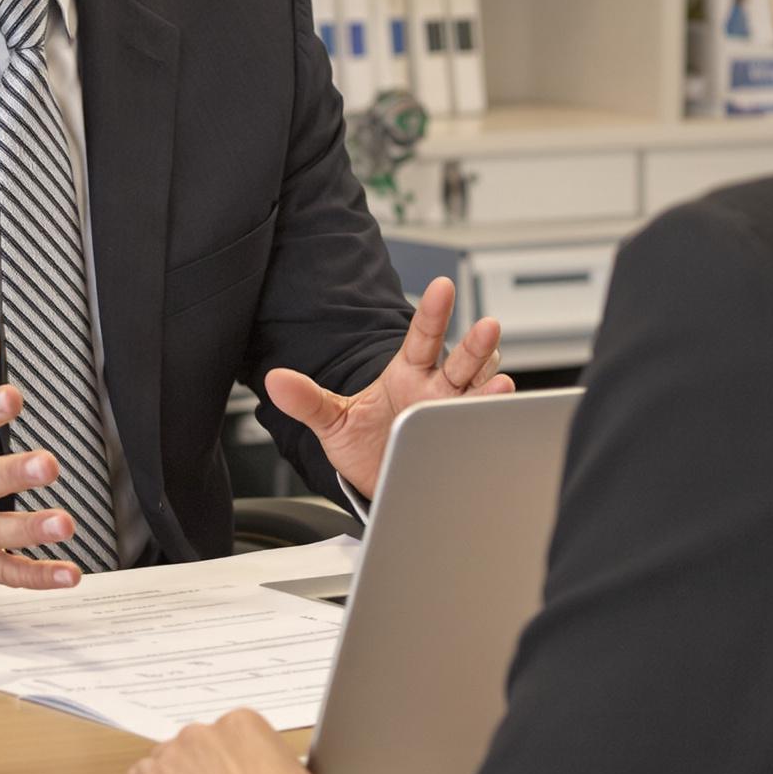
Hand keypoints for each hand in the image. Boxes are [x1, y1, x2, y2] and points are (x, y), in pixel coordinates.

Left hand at [266, 276, 511, 500]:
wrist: (380, 486)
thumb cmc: (363, 446)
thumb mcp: (332, 420)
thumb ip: (307, 399)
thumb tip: (274, 380)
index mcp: (407, 374)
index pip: (421, 337)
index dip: (432, 312)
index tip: (442, 286)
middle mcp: (437, 389)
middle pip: (462, 360)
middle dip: (475, 344)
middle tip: (488, 325)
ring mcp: (454, 415)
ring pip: (481, 390)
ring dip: (491, 383)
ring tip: (498, 380)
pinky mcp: (464, 442)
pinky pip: (484, 425)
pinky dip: (493, 418)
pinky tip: (499, 411)